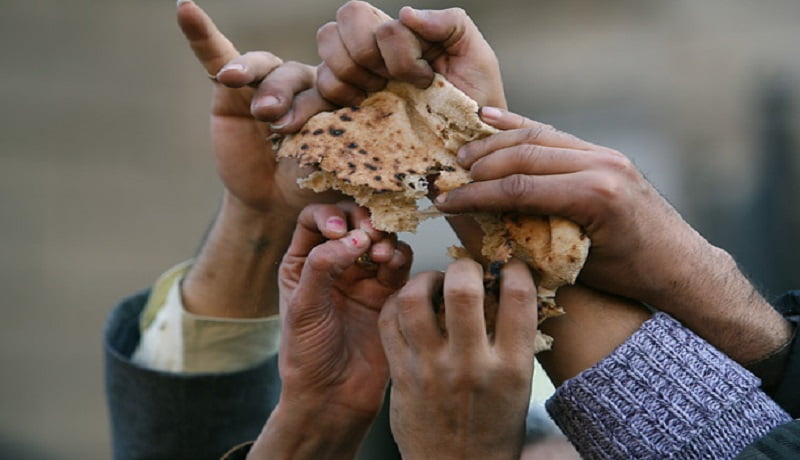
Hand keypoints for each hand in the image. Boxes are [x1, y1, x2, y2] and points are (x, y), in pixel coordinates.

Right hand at [177, 0, 332, 213]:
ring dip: (250, 72)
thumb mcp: (329, 166)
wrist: (276, 202)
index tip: (313, 130)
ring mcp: (268, 82)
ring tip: (234, 81)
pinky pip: (217, 55)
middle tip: (275, 122)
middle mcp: (305, 82)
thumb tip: (337, 125)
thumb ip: (334, 141)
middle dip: (284, 95)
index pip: (331, 86)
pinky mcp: (231, 88)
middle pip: (295, 74)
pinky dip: (202, 35)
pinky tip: (186, 11)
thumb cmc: (312, 183)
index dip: (321, 103)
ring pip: (263, 65)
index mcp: (339, 95)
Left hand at [247, 203, 412, 458]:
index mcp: (302, 263)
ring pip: (379, 239)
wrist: (334, 397)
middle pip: (351, 221)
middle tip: (369, 233)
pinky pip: (399, 264)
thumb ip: (323, 266)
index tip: (340, 231)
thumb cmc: (307, 356)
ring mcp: (362, 278)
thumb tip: (354, 238)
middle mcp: (333, 265)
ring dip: (383, 238)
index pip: (314, 219)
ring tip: (381, 255)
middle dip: (362, 220)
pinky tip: (393, 265)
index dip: (329, 215)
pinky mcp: (388, 294)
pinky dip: (399, 257)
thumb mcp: (303, 307)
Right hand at [316, 1, 505, 108]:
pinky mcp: (343, 106)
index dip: (395, 51)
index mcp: (401, 31)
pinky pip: (319, 89)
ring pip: (326, 49)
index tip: (425, 79)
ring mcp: (355, 75)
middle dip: (368, 56)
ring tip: (379, 96)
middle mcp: (373, 47)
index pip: (370, 15)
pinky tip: (362, 109)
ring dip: (352, 76)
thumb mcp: (476, 56)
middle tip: (393, 83)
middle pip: (341, 23)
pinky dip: (338, 96)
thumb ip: (450, 23)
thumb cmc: (475, 101)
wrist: (467, 148)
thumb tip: (405, 13)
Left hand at [379, 258, 536, 459]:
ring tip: (432, 281)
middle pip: (463, 290)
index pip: (519, 298)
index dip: (515, 270)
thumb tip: (507, 291)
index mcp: (511, 368)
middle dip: (464, 267)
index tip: (509, 267)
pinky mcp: (401, 375)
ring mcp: (431, 369)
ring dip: (424, 279)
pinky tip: (408, 303)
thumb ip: (513, 341)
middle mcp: (470, 365)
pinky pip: (389, 322)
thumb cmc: (491, 430)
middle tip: (465, 270)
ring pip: (414, 300)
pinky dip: (397, 302)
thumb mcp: (518, 387)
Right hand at [435, 107, 791, 363]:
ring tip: (462, 154)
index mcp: (595, 195)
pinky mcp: (602, 153)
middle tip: (448, 177)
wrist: (680, 264)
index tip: (445, 201)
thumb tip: (482, 225)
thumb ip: (533, 239)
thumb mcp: (577, 265)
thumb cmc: (631, 276)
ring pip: (537, 136)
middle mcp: (600, 165)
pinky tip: (491, 119)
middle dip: (480, 165)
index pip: (519, 188)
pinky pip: (554, 134)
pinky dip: (520, 127)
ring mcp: (603, 154)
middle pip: (523, 155)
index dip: (475, 195)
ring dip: (495, 143)